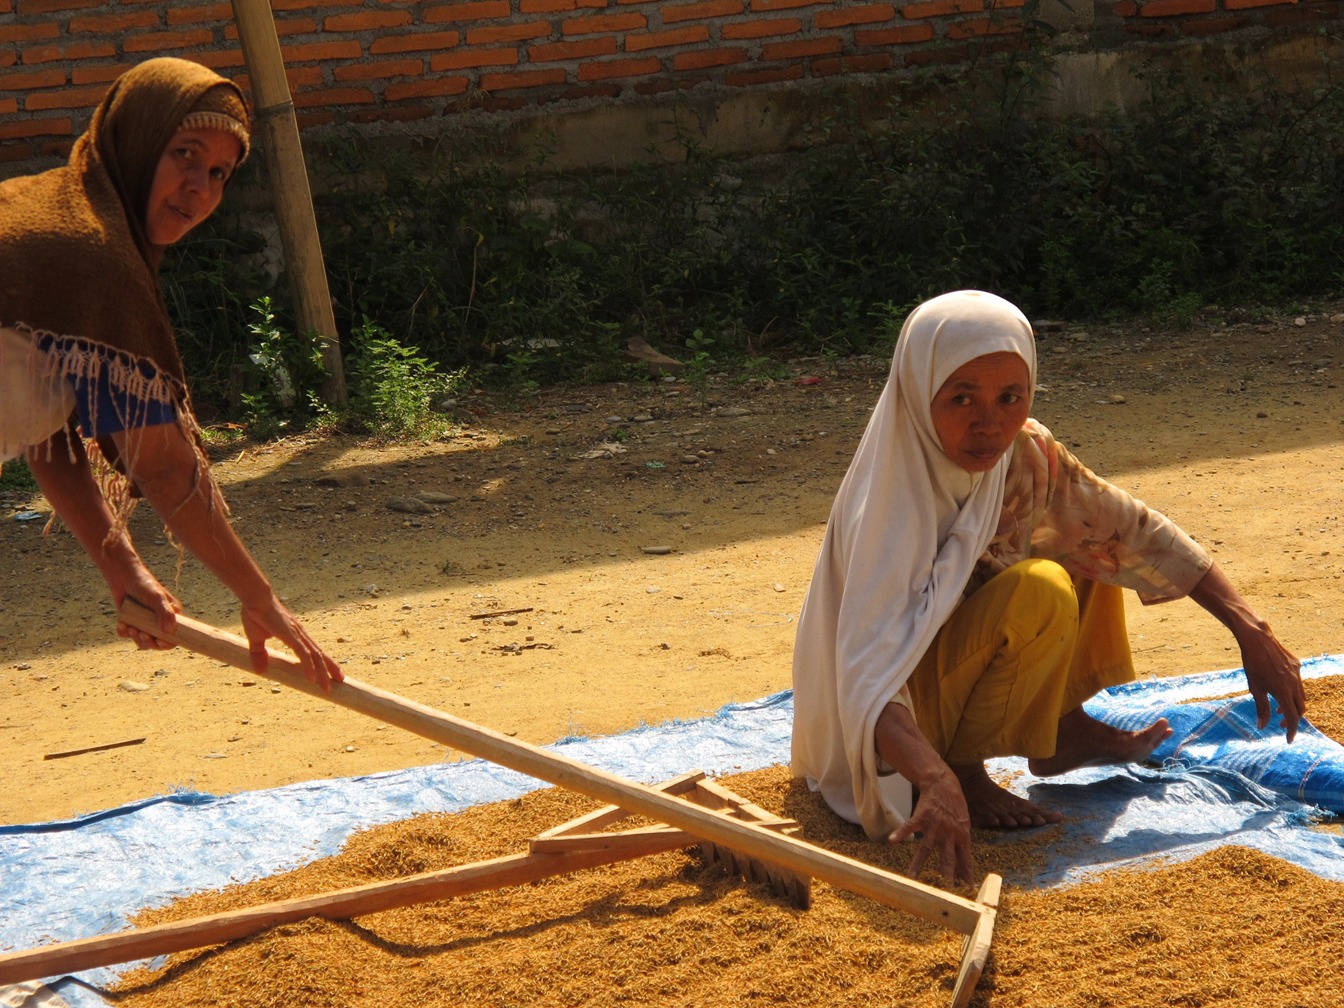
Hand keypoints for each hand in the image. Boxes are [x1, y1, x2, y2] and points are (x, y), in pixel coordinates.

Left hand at [110, 565, 180, 650]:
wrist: (124, 577)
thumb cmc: (144, 585)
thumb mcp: (157, 598)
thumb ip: (165, 613)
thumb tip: (169, 632)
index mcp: (171, 616)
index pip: (174, 636)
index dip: (168, 643)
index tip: (160, 642)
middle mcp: (159, 622)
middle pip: (157, 643)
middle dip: (149, 642)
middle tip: (142, 634)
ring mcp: (145, 623)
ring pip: (143, 641)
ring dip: (136, 638)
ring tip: (131, 628)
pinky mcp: (131, 623)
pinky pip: (127, 635)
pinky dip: (124, 632)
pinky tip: (122, 624)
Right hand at [240, 594, 343, 691]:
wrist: (256, 599)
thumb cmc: (257, 614)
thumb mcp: (257, 639)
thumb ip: (260, 654)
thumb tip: (260, 671)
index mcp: (296, 635)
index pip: (313, 651)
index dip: (323, 662)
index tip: (331, 673)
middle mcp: (301, 635)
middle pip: (320, 655)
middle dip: (330, 668)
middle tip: (341, 680)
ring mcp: (298, 635)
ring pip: (315, 657)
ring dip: (323, 672)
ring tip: (328, 687)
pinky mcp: (291, 636)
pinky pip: (303, 654)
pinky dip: (309, 667)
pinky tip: (312, 678)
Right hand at [888, 770, 977, 886]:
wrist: (943, 783)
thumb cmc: (954, 806)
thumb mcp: (964, 824)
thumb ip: (960, 844)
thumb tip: (961, 866)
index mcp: (962, 835)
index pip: (965, 859)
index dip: (966, 874)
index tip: (967, 890)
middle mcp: (948, 833)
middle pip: (947, 857)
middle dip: (946, 875)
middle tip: (946, 891)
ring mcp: (934, 826)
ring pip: (926, 849)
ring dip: (918, 864)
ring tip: (912, 878)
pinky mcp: (921, 817)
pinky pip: (909, 827)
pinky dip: (900, 833)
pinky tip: (892, 840)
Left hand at [1239, 625, 1304, 741]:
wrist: (1258, 640)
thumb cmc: (1252, 664)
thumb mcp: (1254, 688)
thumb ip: (1261, 708)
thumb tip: (1262, 726)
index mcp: (1283, 692)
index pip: (1293, 718)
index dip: (1291, 730)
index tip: (1288, 739)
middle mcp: (1294, 684)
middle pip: (1300, 709)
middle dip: (1292, 719)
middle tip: (1280, 724)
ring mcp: (1297, 674)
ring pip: (1301, 696)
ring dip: (1292, 705)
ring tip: (1279, 709)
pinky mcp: (1297, 666)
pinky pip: (1298, 683)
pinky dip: (1292, 692)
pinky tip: (1280, 690)